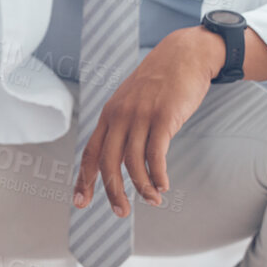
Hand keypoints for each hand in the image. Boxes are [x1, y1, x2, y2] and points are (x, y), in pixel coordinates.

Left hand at [72, 27, 225, 216]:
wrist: (185, 54)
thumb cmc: (160, 81)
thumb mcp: (132, 100)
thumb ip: (124, 124)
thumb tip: (121, 156)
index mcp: (109, 114)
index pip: (90, 153)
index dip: (84, 180)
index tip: (81, 202)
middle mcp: (120, 116)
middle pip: (108, 163)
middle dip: (113, 192)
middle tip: (121, 213)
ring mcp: (141, 116)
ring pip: (134, 162)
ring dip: (143, 187)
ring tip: (153, 200)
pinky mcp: (164, 117)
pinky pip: (156, 154)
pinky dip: (158, 175)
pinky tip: (164, 185)